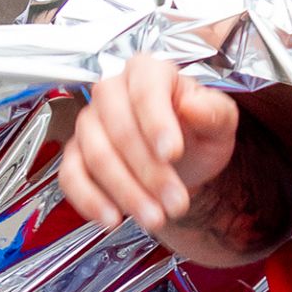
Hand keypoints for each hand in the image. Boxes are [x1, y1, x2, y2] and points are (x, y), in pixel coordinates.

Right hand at [60, 53, 241, 235]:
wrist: (183, 162)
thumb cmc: (198, 133)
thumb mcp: (220, 122)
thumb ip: (214, 113)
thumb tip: (194, 105)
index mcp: (147, 72)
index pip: (145, 91)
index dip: (156, 123)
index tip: (173, 153)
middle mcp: (111, 91)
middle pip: (119, 129)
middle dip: (148, 172)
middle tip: (176, 203)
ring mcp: (89, 123)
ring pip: (96, 156)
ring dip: (126, 192)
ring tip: (155, 218)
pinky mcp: (75, 155)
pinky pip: (71, 176)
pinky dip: (89, 200)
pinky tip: (112, 219)